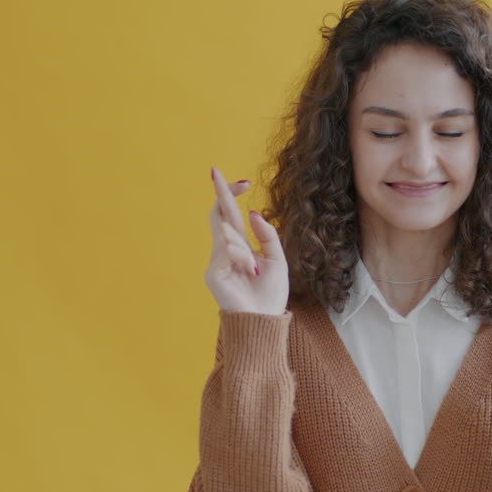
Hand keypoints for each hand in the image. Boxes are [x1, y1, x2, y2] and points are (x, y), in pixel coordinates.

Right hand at [204, 166, 288, 315]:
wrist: (265, 320)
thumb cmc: (271, 293)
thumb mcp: (277, 259)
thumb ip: (267, 236)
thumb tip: (253, 212)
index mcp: (241, 246)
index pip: (232, 215)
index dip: (232, 197)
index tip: (244, 181)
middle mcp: (226, 250)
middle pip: (219, 214)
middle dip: (220, 194)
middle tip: (215, 171)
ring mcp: (217, 261)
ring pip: (227, 234)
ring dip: (243, 247)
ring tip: (253, 271)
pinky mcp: (214, 272)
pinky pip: (228, 251)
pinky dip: (242, 257)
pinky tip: (249, 271)